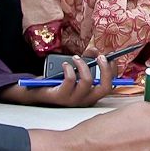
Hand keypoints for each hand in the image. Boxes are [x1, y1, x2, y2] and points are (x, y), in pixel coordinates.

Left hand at [0, 55, 117, 106]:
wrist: (36, 91)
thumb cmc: (58, 81)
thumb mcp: (74, 69)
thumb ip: (86, 59)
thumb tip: (95, 50)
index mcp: (91, 94)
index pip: (110, 85)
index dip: (113, 70)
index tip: (110, 56)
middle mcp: (86, 99)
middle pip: (105, 87)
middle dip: (106, 70)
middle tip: (100, 56)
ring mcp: (74, 100)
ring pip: (87, 82)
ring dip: (83, 66)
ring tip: (75, 58)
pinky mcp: (61, 97)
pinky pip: (70, 81)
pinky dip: (69, 69)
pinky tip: (65, 65)